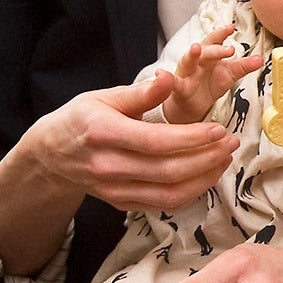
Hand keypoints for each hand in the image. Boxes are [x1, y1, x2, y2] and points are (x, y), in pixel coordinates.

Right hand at [14, 70, 239, 212]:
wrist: (51, 155)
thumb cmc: (81, 120)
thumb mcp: (103, 98)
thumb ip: (140, 92)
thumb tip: (170, 78)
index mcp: (102, 134)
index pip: (155, 142)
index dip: (191, 138)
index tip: (219, 129)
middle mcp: (107, 167)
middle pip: (167, 171)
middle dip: (207, 158)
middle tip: (231, 142)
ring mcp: (114, 190)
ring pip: (169, 194)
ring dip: (205, 178)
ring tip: (225, 158)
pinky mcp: (122, 203)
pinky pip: (163, 204)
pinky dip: (191, 192)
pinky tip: (208, 173)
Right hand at [160, 24, 262, 125]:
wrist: (193, 104)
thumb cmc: (210, 84)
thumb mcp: (229, 74)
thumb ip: (244, 66)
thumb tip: (260, 58)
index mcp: (210, 55)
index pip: (215, 41)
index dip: (221, 33)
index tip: (231, 27)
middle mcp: (197, 61)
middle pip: (205, 51)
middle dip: (215, 48)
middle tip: (228, 49)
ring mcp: (186, 73)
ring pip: (187, 62)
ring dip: (191, 55)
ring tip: (195, 48)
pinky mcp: (179, 88)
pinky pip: (173, 83)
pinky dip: (165, 78)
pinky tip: (161, 74)